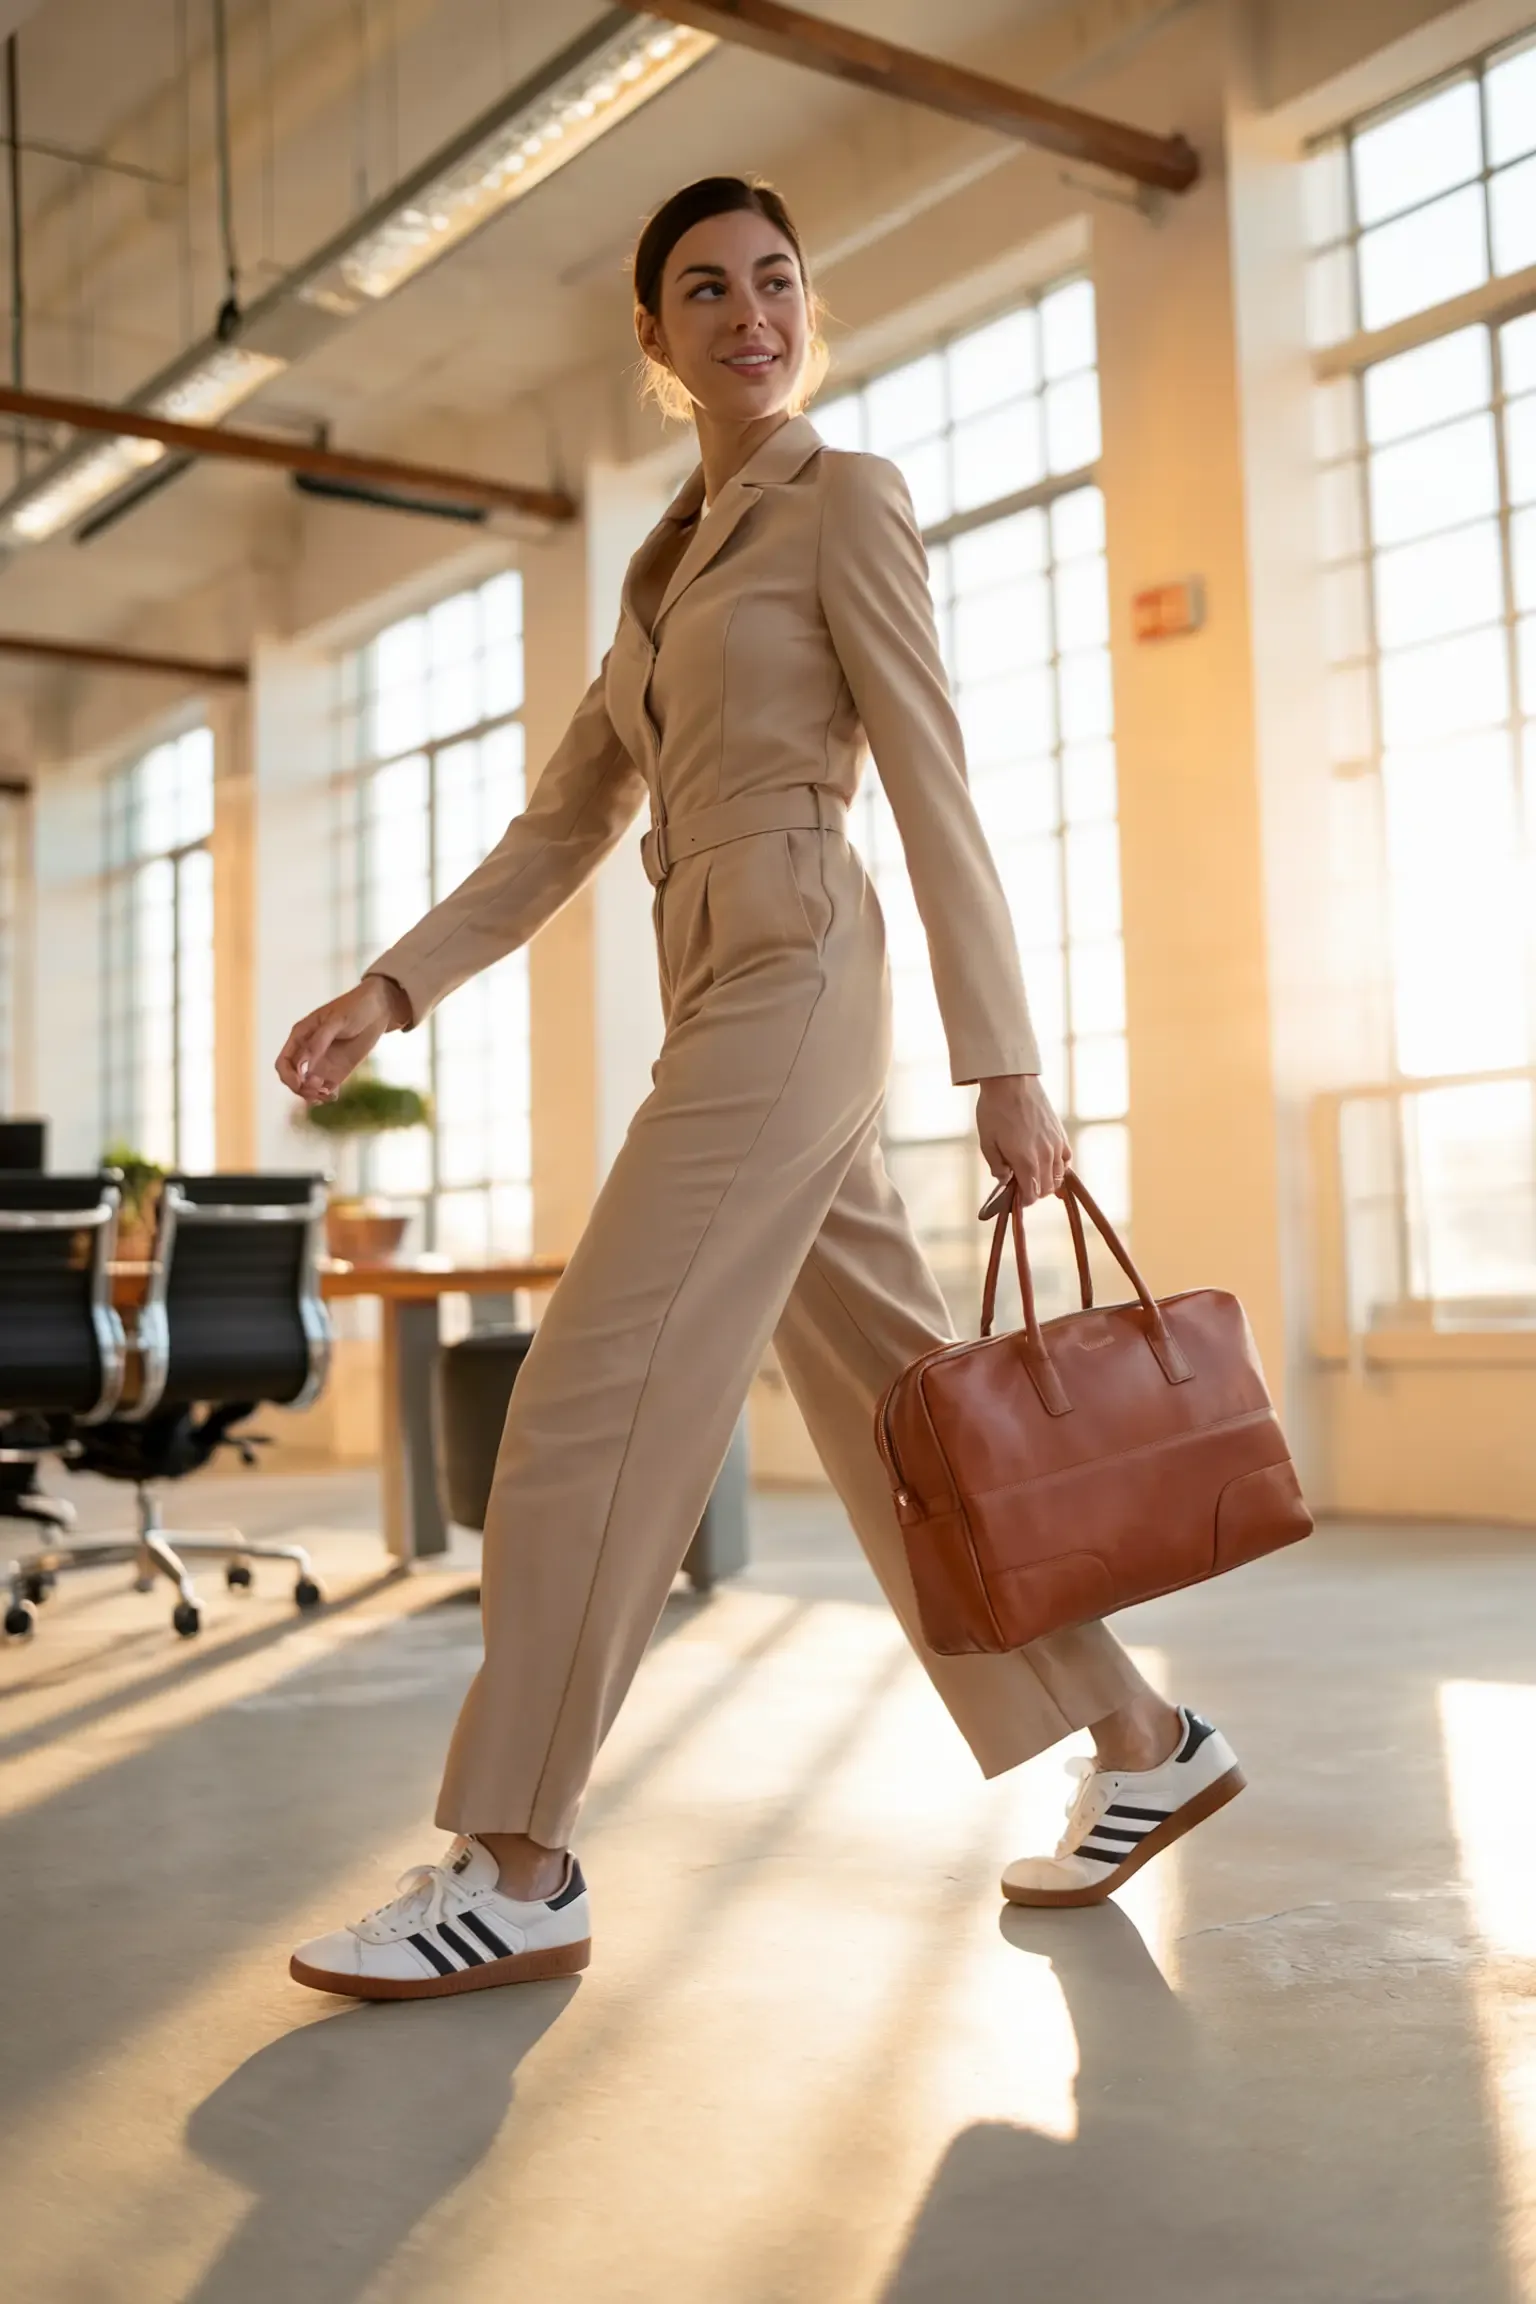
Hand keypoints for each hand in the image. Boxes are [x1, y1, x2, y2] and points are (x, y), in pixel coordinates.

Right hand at [275, 976, 409, 1103]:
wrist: (379, 1008)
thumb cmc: (355, 1007)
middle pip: (293, 1079)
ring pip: (307, 1088)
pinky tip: (333, 1096)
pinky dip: (326, 1096)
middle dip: (300, 1089)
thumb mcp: (336, 1021)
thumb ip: (319, 1042)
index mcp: (300, 1037)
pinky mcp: (338, 1071)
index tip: (301, 1084)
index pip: (283, 1063)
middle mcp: (308, 1052)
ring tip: (327, 1095)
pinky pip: (326, 1089)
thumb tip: (305, 1067)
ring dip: (312, 1096)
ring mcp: (322, 1063)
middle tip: (317, 1091)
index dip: (288, 1077)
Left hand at [975, 1074, 1070, 1207]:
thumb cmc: (994, 1110)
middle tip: (1020, 1185)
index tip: (1015, 1198)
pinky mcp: (1060, 1134)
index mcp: (1025, 1161)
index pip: (1032, 1195)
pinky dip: (1060, 1167)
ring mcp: (1056, 1145)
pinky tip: (1049, 1165)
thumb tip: (1005, 1180)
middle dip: (1034, 1192)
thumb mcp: (987, 1141)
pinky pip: (1066, 1159)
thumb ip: (997, 1166)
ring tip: (1032, 1175)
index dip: (1024, 1201)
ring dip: (1046, 1181)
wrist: (1011, 1082)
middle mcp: (1045, 1156)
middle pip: (1046, 1188)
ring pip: (1058, 1176)